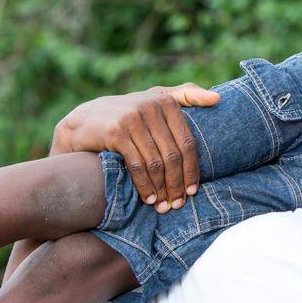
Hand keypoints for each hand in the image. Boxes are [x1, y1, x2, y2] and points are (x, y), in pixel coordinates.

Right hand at [53, 83, 219, 211]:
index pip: (187, 143)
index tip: (193, 191)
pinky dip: (145, 185)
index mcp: (166, 101)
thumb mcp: (155, 99)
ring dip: (162, 189)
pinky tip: (148, 198)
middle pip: (173, 155)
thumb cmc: (127, 115)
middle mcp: (151, 107)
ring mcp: (133, 118)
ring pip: (156, 163)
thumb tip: (218, 98)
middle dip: (177, 184)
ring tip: (163, 206)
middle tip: (178, 204)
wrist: (83, 122)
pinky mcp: (116, 132)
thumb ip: (185, 96)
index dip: (192, 170)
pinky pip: (138, 165)